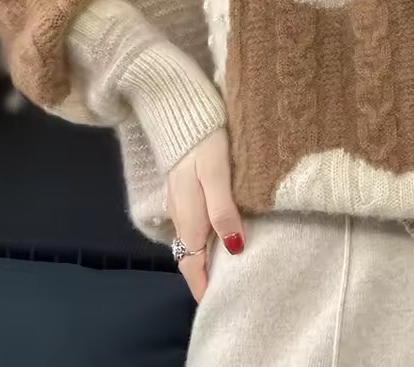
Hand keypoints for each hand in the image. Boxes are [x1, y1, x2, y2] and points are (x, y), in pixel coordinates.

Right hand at [166, 130, 243, 302]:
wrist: (180, 107)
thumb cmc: (203, 140)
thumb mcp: (218, 173)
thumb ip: (223, 210)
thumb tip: (234, 248)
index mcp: (189, 216)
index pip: (192, 264)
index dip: (203, 285)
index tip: (216, 305)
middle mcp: (180, 214)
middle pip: (190, 255)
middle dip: (203, 275)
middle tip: (224, 289)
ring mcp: (178, 200)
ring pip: (190, 239)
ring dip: (204, 256)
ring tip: (225, 266)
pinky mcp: (181, 186)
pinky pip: (190, 223)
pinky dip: (201, 237)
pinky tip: (217, 233)